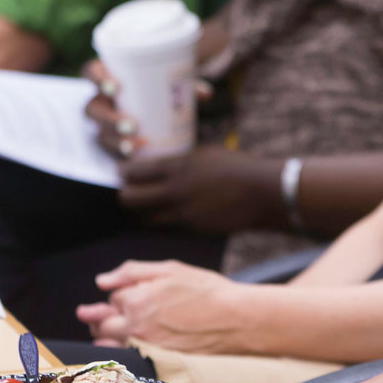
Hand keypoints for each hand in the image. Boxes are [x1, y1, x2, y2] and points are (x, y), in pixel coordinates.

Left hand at [73, 260, 247, 351]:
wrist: (237, 320)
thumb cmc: (207, 291)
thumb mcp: (170, 270)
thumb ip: (132, 272)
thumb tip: (102, 281)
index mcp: (137, 300)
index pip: (112, 298)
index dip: (119, 294)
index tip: (126, 294)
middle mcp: (136, 326)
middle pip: (103, 323)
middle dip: (99, 317)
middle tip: (91, 315)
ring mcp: (145, 347)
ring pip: (110, 345)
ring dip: (104, 336)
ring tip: (101, 333)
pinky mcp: (156, 362)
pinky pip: (126, 360)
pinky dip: (120, 353)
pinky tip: (120, 350)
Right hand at [83, 59, 212, 158]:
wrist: (159, 108)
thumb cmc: (162, 88)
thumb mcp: (173, 83)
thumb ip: (187, 86)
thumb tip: (206, 94)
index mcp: (110, 77)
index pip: (91, 72)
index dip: (97, 78)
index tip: (116, 86)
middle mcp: (101, 100)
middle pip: (92, 109)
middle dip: (108, 119)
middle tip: (131, 125)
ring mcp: (104, 124)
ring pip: (100, 133)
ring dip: (115, 141)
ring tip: (133, 147)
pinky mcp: (111, 142)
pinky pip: (110, 151)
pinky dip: (122, 155)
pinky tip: (135, 158)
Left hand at [118, 145, 283, 232]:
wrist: (260, 192)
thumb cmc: (236, 167)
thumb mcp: (204, 153)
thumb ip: (180, 160)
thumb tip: (161, 161)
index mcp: (177, 166)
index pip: (135, 172)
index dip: (124, 173)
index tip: (123, 173)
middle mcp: (175, 190)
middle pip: (130, 199)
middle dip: (126, 195)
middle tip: (129, 191)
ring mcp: (182, 212)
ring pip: (145, 218)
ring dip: (142, 213)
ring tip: (147, 206)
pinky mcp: (192, 228)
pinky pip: (167, 227)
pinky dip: (163, 222)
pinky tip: (169, 215)